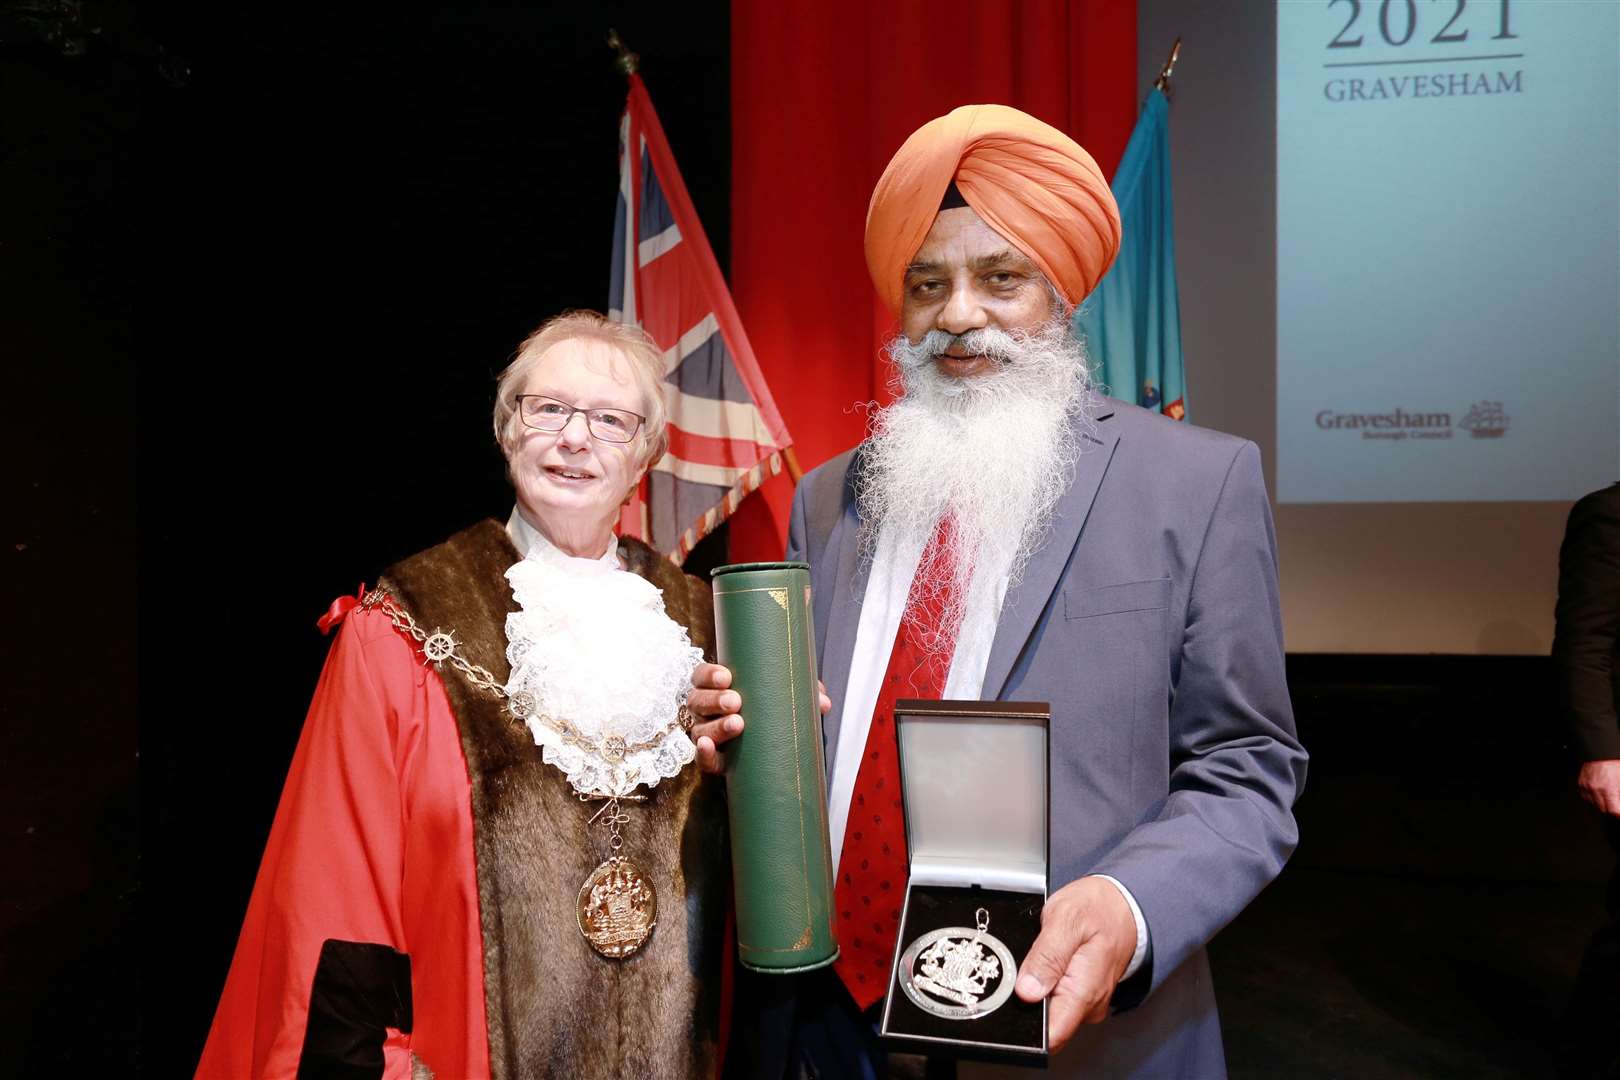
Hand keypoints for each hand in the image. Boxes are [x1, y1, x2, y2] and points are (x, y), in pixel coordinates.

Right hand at [686, 666, 832, 774]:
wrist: (769, 750)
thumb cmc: (771, 711)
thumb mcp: (784, 696)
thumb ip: (803, 693)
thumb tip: (822, 702)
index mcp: (716, 688)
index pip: (701, 676)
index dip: (709, 675)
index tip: (727, 676)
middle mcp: (706, 710)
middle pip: (697, 700)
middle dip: (715, 700)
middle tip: (736, 701)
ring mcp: (707, 734)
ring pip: (700, 729)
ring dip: (715, 726)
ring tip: (738, 724)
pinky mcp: (715, 760)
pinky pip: (703, 759)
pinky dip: (703, 753)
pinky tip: (707, 746)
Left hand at [1014, 876, 1137, 1052]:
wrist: (1123, 904)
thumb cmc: (1099, 908)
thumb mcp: (1066, 919)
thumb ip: (1047, 956)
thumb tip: (1027, 991)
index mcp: (1084, 992)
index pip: (1052, 1035)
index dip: (1027, 1025)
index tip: (1012, 1001)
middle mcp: (1089, 1005)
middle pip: (1046, 1023)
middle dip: (1028, 1000)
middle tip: (1029, 963)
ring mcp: (1087, 1003)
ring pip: (1049, 1010)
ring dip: (1037, 988)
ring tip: (1042, 956)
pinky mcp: (1083, 997)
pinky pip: (1056, 999)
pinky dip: (1046, 982)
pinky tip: (1048, 961)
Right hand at [1577, 759, 1619, 815]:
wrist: (1602, 753)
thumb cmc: (1615, 765)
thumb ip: (1619, 795)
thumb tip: (1619, 807)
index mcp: (1608, 788)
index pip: (1613, 811)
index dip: (1618, 814)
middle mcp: (1595, 789)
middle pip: (1603, 810)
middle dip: (1611, 809)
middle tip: (1616, 805)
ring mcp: (1586, 787)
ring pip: (1593, 805)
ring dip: (1602, 805)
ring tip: (1609, 799)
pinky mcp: (1580, 784)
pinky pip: (1586, 797)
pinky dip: (1593, 798)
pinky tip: (1600, 794)